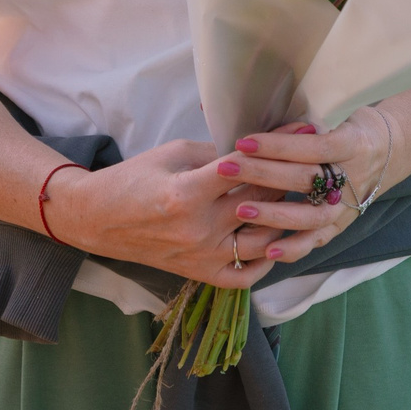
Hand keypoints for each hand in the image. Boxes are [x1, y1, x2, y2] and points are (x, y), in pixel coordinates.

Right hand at [51, 139, 284, 288]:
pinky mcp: (200, 274)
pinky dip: (267, 259)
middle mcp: (199, 229)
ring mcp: (202, 256)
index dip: (278, 147)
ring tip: (302, 199)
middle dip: (289, 179)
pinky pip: (247, 275)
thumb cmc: (133, 179)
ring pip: (264, 241)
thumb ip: (215, 153)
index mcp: (187, 193)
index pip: (246, 167)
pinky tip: (277, 238)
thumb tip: (257, 149)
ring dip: (286, 218)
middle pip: (260, 203)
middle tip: (312, 162)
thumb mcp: (172, 153)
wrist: (98, 219)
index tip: (304, 133)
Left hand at [218, 107, 400, 268]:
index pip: (311, 147)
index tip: (243, 142)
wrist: (392, 150)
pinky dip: (294, 248)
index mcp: (351, 143)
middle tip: (226, 169)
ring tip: (241, 209)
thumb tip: (248, 105)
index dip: (277, 146)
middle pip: (305, 179)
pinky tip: (268, 250)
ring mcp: (349, 204)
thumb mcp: (338, 113)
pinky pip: (318, 240)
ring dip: (274, 215)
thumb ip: (302, 118)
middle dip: (262, 174)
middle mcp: (352, 176)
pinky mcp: (343, 223)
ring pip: (311, 216)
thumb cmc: (353, 125)